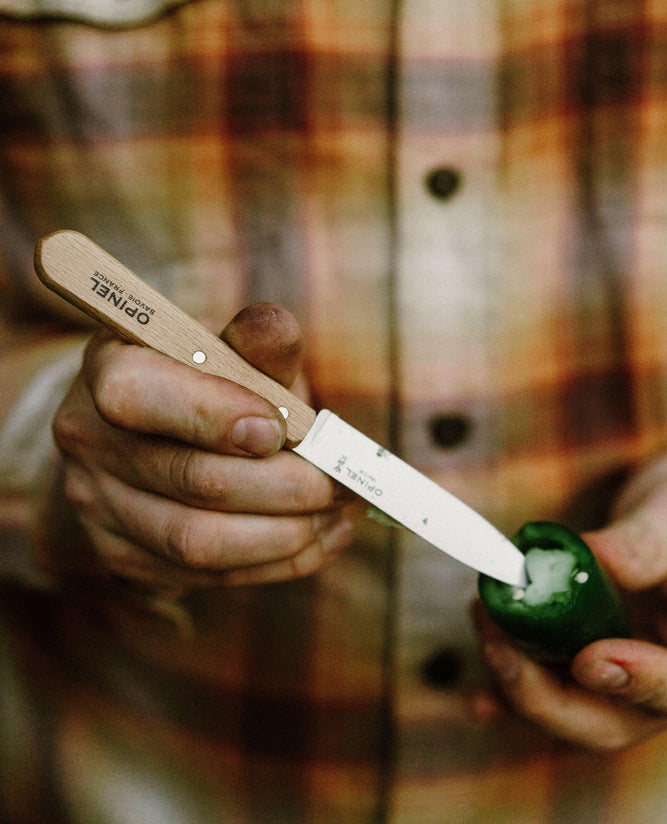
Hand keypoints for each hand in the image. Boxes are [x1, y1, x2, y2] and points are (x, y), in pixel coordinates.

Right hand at [45, 303, 353, 592]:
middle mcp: (87, 439)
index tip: (280, 429)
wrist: (162, 428)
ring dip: (285, 535)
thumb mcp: (231, 348)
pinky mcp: (121, 557)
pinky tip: (318, 539)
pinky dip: (275, 562)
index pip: (137, 396)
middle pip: (189, 478)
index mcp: (109, 368)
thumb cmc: (209, 379)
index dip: (213, 415)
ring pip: (197, 542)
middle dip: (283, 485)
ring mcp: (97, 505)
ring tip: (337, 514)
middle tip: (341, 481)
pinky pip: (204, 576)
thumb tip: (277, 328)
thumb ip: (257, 342)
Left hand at [472, 448, 666, 750]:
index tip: (592, 656)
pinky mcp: (599, 662)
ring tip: (482, 615)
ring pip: (574, 710)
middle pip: (616, 723)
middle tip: (498, 639)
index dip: (646, 687)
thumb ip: (643, 541)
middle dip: (546, 695)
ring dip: (519, 680)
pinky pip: (555, 688)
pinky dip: (513, 691)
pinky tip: (474, 698)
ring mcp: (635, 679)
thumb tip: (588, 560)